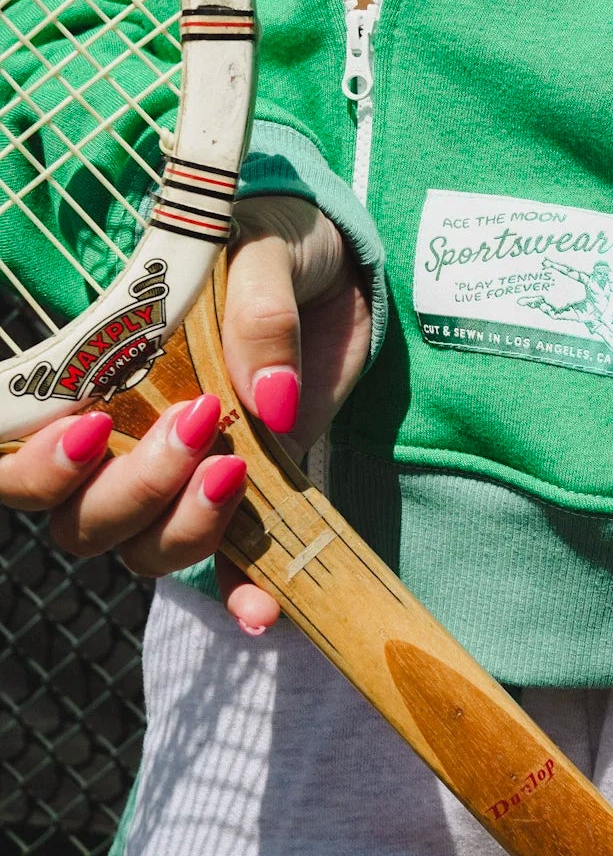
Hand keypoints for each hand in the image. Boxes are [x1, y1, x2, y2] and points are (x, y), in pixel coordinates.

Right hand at [0, 195, 369, 634]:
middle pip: (73, 517)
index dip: (29, 461)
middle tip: (196, 423)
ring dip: (179, 527)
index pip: (14, 445)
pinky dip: (237, 594)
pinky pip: (222, 572)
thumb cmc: (270, 247)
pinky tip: (259, 608)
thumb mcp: (265, 247)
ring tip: (234, 465)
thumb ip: (259, 309)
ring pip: (136, 549)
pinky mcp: (241, 503)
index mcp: (88, 376)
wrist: (337, 273)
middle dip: (126, 490)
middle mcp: (117, 441)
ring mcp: (178, 480)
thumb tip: (270, 398)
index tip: (87, 429)